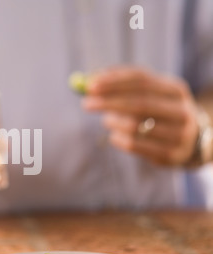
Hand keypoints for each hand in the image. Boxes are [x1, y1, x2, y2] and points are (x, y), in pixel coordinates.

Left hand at [82, 67, 199, 165]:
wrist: (189, 141)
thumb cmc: (157, 112)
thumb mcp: (147, 94)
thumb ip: (120, 84)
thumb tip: (90, 77)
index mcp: (175, 89)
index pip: (142, 80)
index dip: (114, 82)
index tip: (89, 85)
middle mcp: (181, 110)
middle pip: (139, 103)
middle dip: (108, 102)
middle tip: (86, 103)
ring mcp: (178, 134)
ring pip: (135, 126)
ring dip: (113, 121)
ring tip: (107, 120)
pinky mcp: (170, 154)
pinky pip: (134, 145)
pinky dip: (117, 139)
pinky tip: (114, 136)